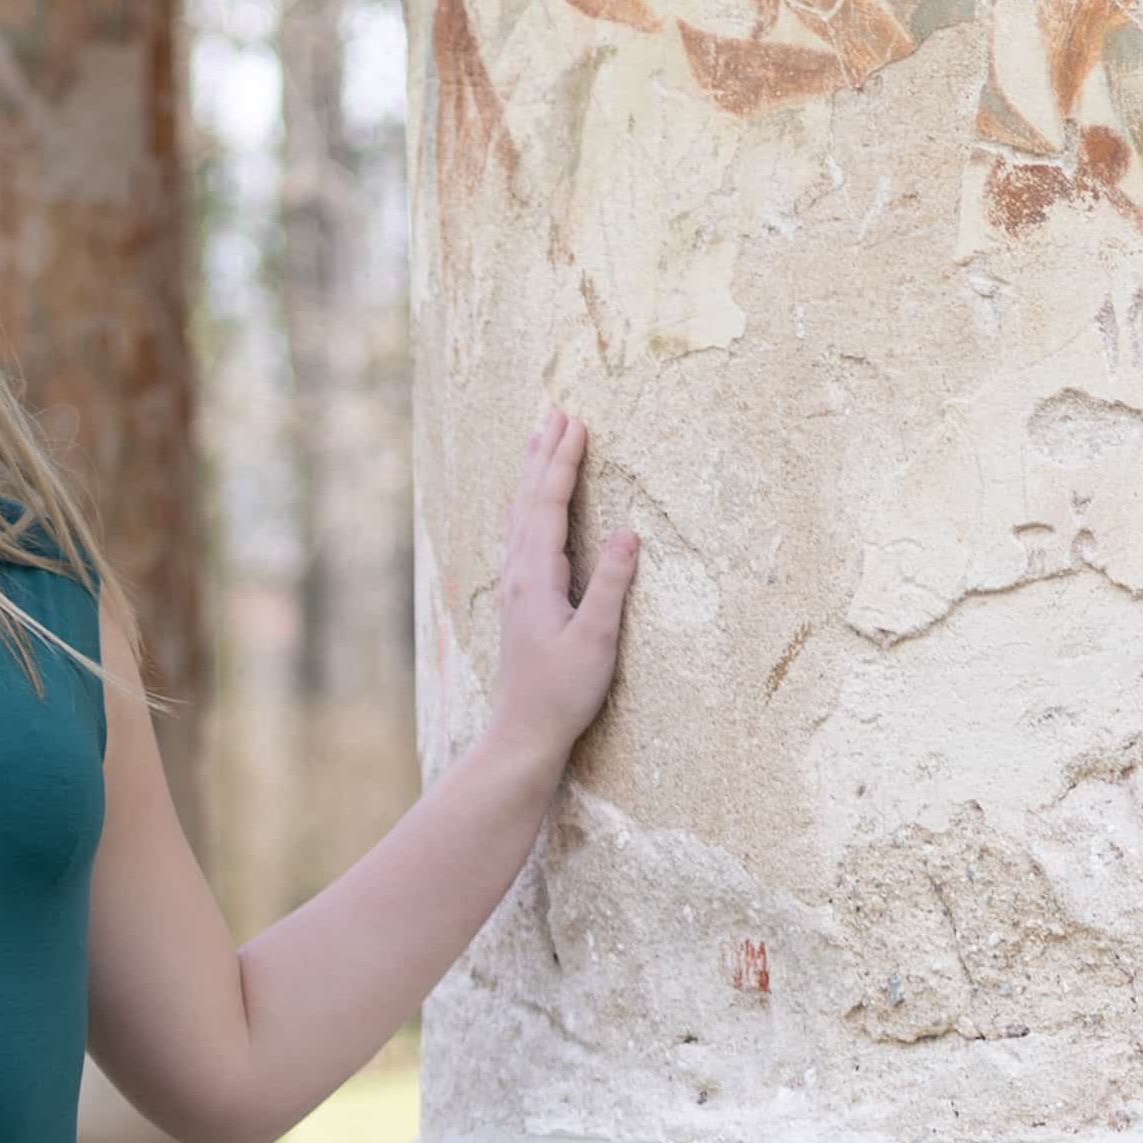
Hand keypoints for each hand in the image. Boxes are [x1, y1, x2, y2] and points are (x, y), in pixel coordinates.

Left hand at [489, 404, 635, 777]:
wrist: (524, 732)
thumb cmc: (562, 693)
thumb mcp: (596, 641)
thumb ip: (612, 586)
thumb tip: (629, 532)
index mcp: (535, 578)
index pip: (550, 505)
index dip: (563, 462)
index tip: (577, 423)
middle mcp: (517, 575)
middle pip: (528, 500)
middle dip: (542, 453)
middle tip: (554, 411)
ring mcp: (513, 586)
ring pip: (519, 514)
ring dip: (530, 474)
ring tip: (538, 439)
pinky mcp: (517, 599)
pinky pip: (519, 534)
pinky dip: (527, 504)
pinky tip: (529, 503)